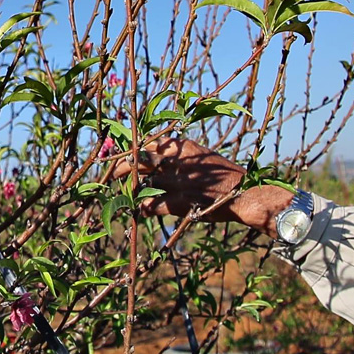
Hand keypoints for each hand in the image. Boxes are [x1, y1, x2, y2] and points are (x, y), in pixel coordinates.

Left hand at [112, 137, 291, 233]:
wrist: (244, 195)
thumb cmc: (223, 176)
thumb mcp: (202, 156)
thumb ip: (180, 154)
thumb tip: (158, 153)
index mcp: (182, 146)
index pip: (148, 143)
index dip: (130, 150)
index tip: (121, 156)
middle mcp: (177, 161)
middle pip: (138, 160)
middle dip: (120, 167)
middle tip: (109, 175)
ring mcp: (177, 182)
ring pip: (142, 182)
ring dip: (131, 189)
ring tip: (126, 194)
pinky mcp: (179, 202)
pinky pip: (151, 205)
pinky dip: (143, 208)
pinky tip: (142, 210)